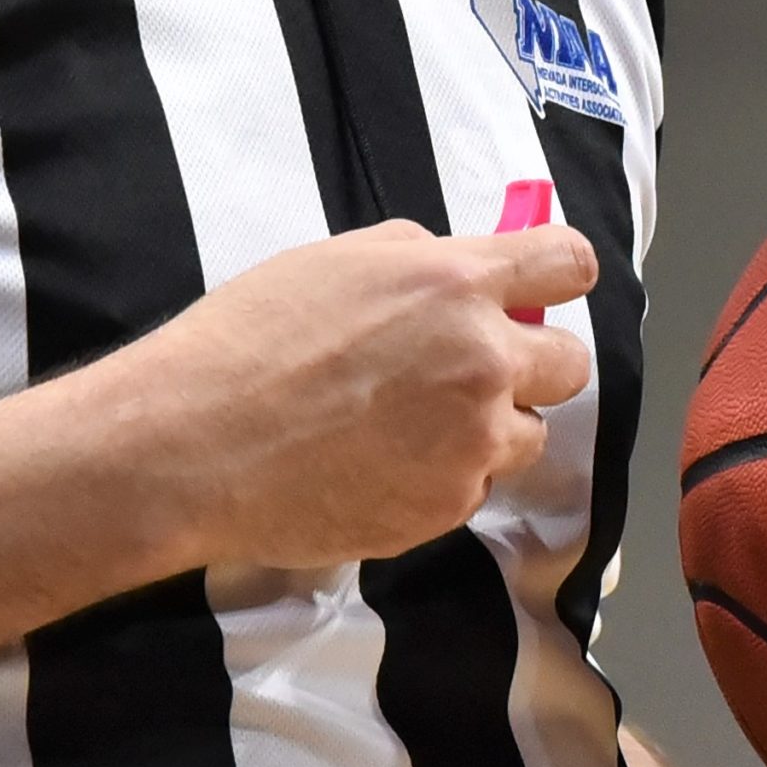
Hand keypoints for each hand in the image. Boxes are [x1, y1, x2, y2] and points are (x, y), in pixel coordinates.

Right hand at [116, 219, 594, 571]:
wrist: (195, 442)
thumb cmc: (252, 337)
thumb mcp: (341, 259)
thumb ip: (423, 259)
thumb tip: (466, 272)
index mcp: (459, 283)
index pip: (570, 264)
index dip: (560, 274)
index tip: (545, 288)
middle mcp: (483, 361)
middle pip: (571, 362)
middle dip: (532, 363)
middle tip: (473, 369)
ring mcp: (470, 443)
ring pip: (530, 434)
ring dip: (491, 427)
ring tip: (415, 427)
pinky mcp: (446, 508)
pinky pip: (476, 486)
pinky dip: (445, 476)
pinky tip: (382, 466)